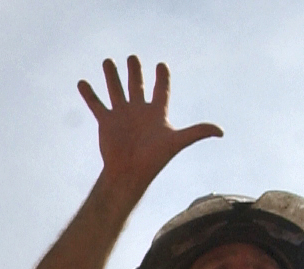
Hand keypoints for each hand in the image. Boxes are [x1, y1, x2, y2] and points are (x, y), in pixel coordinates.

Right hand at [80, 57, 220, 188]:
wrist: (128, 174)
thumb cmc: (153, 160)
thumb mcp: (177, 141)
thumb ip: (198, 132)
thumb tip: (221, 131)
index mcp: (157, 112)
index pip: (161, 90)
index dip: (163, 77)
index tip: (162, 65)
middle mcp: (139, 111)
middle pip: (138, 85)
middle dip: (135, 71)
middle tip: (133, 58)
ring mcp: (121, 115)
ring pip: (116, 90)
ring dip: (112, 76)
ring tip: (108, 61)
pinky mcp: (106, 122)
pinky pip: (97, 104)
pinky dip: (89, 94)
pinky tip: (82, 83)